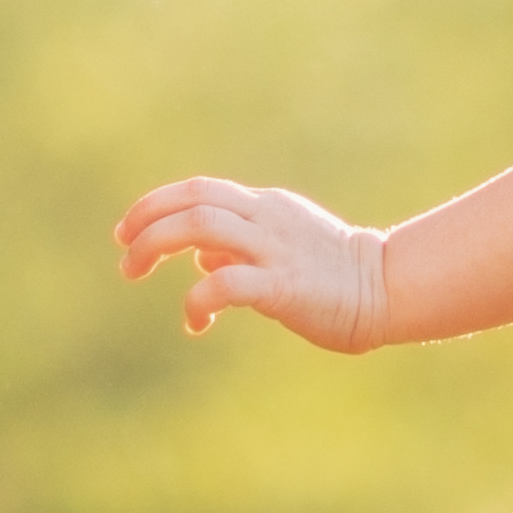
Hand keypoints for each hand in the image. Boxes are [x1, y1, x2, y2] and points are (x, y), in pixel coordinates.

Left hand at [115, 172, 386, 352]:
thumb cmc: (331, 276)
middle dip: (146, 223)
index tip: (126, 232)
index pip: (198, 190)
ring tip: (137, 273)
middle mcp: (265, 219)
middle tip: (125, 258)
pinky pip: (226, 283)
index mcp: (263, 206)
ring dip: (156, 246)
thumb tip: (200, 259)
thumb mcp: (279, 249)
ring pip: (201, 227)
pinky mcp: (284, 286)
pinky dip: (197, 300)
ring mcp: (274, 249)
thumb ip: (238, 247)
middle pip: (192, 200)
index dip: (154, 206)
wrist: (387, 290)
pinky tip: (195, 322)